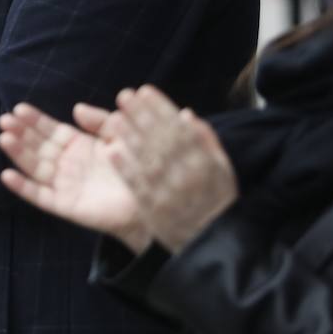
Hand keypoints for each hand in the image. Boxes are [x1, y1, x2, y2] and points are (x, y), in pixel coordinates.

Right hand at [0, 103, 151, 252]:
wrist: (152, 203)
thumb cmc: (137, 168)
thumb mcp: (120, 136)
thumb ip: (101, 122)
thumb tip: (76, 109)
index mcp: (78, 146)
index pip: (50, 130)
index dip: (35, 120)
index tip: (19, 109)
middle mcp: (66, 164)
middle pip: (38, 146)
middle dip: (21, 133)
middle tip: (5, 120)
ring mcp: (63, 185)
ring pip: (35, 167)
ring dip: (18, 153)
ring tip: (4, 138)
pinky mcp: (64, 205)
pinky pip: (40, 196)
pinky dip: (23, 187)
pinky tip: (7, 175)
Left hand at [106, 86, 238, 252]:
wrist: (211, 244)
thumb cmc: (216, 201)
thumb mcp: (222, 170)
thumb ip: (206, 141)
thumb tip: (187, 114)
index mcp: (206, 164)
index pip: (180, 130)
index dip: (160, 109)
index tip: (144, 90)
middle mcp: (187, 176)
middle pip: (161, 141)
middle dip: (142, 116)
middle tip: (124, 96)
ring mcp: (169, 193)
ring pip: (147, 160)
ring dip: (130, 137)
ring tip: (115, 116)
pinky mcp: (153, 210)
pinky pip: (137, 187)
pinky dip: (124, 168)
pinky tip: (110, 151)